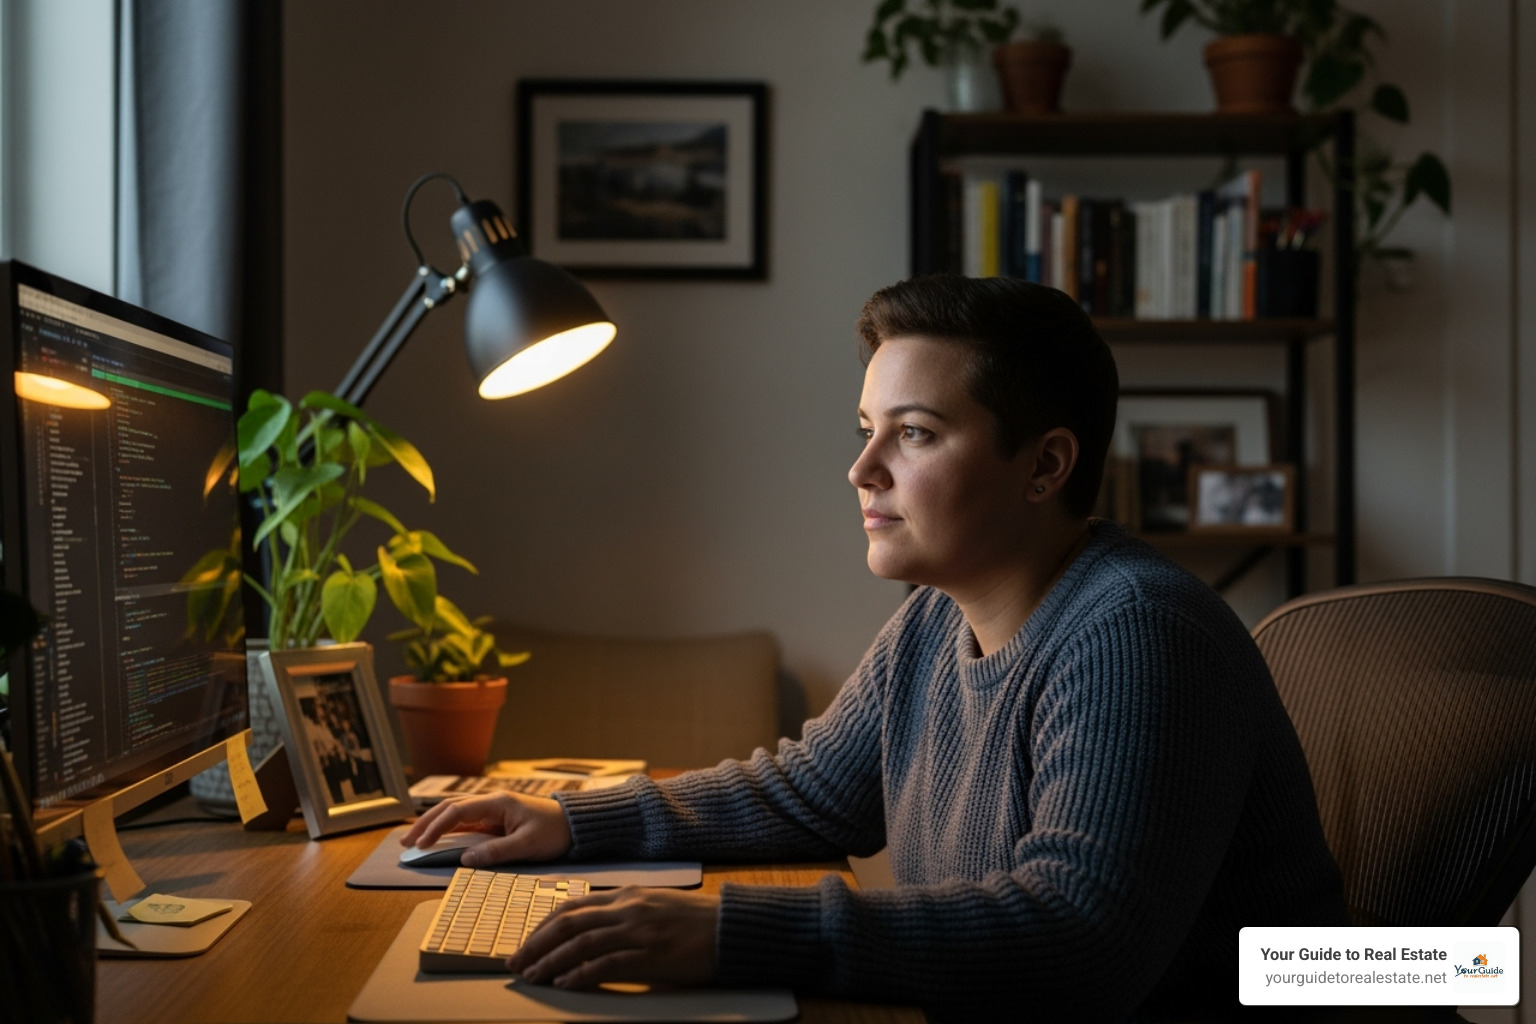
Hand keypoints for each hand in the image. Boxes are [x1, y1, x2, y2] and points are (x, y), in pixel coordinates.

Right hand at [399, 793, 571, 866]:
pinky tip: (435, 839)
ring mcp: (492, 811)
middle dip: (425, 823)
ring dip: (433, 825)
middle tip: (405, 842)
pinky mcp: (494, 821)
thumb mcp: (527, 845)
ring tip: (413, 840)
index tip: (421, 844)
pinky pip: (465, 823)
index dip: (435, 827)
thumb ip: (496, 851)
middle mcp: (491, 803)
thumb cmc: (554, 832)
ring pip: (455, 814)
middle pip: (449, 808)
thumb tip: (465, 859)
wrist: (575, 825)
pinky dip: (447, 830)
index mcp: (497, 803)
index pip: (457, 811)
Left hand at [507, 887, 718, 988]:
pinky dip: (581, 974)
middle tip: (516, 962)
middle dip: (536, 943)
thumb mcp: (655, 905)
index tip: (526, 942)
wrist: (731, 927)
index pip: (573, 906)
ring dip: (550, 960)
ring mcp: (639, 932)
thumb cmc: (695, 920)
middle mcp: (628, 909)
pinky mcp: (651, 957)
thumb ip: (624, 911)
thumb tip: (590, 926)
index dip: (543, 925)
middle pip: (569, 923)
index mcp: (628, 895)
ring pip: (581, 943)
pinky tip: (565, 983)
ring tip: (532, 975)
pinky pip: (607, 965)